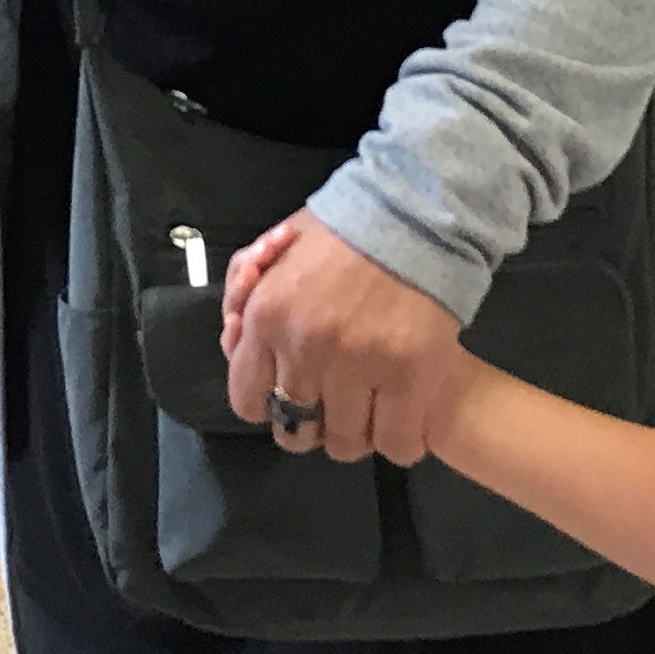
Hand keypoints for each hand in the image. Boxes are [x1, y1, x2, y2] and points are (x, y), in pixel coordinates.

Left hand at [220, 214, 475, 465]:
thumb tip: (235, 339)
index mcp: (267, 316)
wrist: (419, 210)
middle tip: (336, 401)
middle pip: (296, 431)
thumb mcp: (277, 249)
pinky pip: (398, 443)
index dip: (270, 403)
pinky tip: (405, 414)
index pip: (247, 401)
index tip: (292, 393)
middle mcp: (306, 348)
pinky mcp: (413, 376)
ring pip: (346, 443)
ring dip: (358, 432)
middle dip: (313, 422)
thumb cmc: (347, 228)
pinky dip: (400, 437)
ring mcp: (361, 365)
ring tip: (374, 406)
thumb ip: (246, 294)